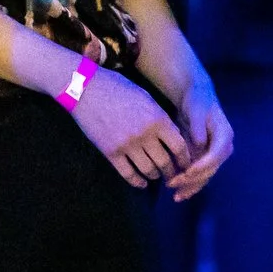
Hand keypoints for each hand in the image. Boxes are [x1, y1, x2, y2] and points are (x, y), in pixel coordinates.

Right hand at [67, 66, 190, 188]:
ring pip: (149, 170)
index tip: (186, 164)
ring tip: (157, 176)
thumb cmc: (118, 88)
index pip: (179, 146)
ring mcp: (127, 145)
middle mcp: (145, 134)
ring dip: (155, 176)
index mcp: (157, 119)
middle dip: (172, 172)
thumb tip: (175, 136)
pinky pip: (128, 174)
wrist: (86, 89)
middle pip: (165, 162)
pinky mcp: (111, 152)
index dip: (185, 159)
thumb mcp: (146, 98)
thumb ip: (161, 118)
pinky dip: (137, 182)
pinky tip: (141, 182)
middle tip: (174, 176)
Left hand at [166, 77, 233, 201]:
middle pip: (211, 169)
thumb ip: (197, 125)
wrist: (196, 99)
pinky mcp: (204, 160)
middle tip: (174, 185)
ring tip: (176, 196)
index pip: (217, 154)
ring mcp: (214, 156)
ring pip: (205, 176)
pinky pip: (198, 175)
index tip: (188, 172)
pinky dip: (189, 184)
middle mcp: (223, 148)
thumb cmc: (197, 101)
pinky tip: (177, 192)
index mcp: (225, 135)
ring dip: (191, 187)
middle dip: (193, 180)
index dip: (203, 165)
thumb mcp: (196, 109)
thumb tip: (200, 142)